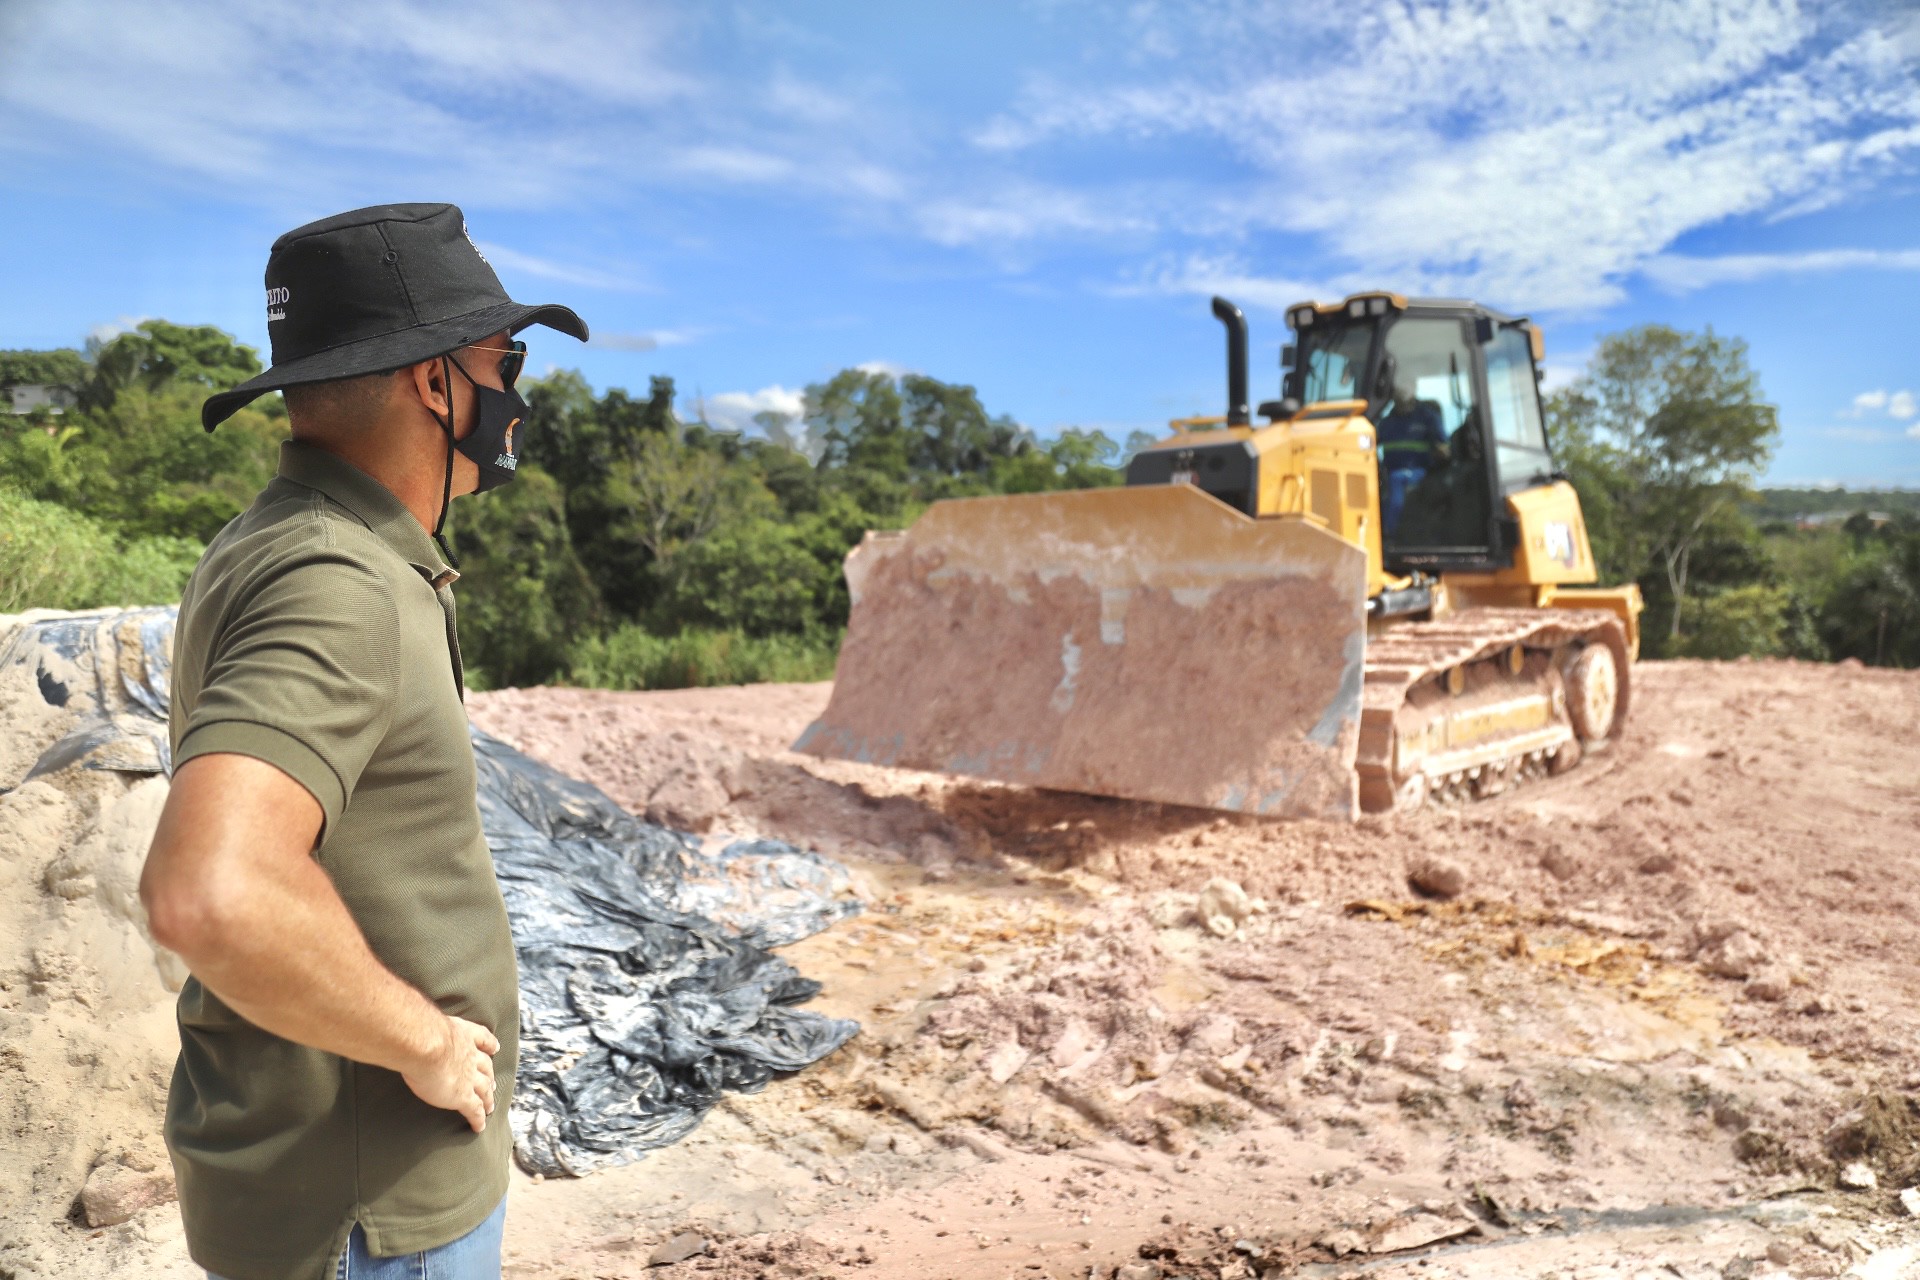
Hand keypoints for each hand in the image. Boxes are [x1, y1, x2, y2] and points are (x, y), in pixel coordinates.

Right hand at [401, 1014, 499, 1132]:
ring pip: (484, 1090)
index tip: (495, 1048)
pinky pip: (474, 1110)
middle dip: (489, 1076)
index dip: (489, 1045)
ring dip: (488, 1099)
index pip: (482, 1038)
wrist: (425, 1044)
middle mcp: (470, 1055)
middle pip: (485, 1067)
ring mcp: (469, 1076)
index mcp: (462, 1034)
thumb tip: (407, 1024)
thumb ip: (423, 1027)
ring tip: (490, 1107)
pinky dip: (478, 1119)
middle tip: (492, 1084)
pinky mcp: (463, 1096)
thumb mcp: (425, 1024)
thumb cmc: (418, 1030)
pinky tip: (479, 1127)